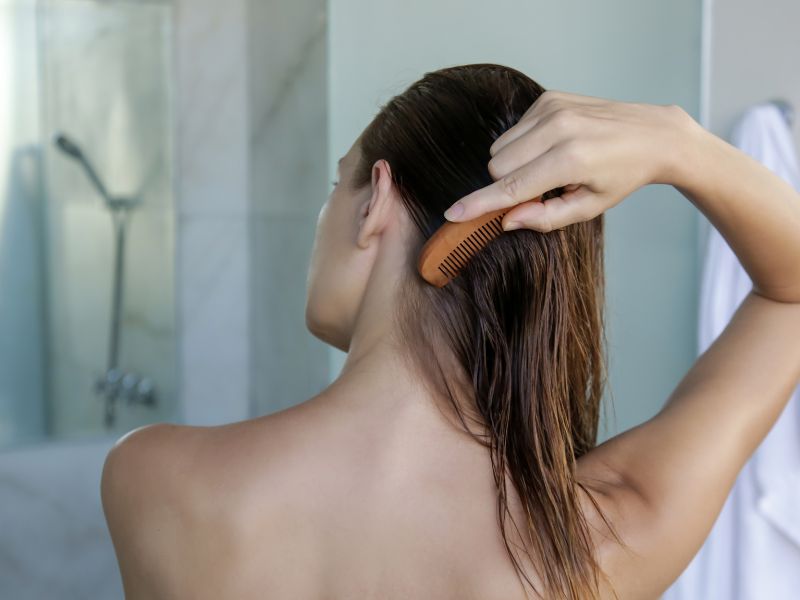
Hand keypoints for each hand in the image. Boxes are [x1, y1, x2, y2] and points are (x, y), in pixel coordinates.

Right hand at [443, 90, 692, 231]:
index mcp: (570, 160)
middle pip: (497, 167)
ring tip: (549, 168)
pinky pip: (513, 131)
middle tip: (541, 190)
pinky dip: (523, 146)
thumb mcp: (589, 207)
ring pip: (500, 148)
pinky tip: (551, 148)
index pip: (511, 187)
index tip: (452, 213)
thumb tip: (507, 220)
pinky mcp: (548, 98)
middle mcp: (558, 129)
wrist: (652, 133)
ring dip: (513, 164)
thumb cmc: (622, 176)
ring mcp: (552, 108)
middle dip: (507, 184)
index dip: (479, 204)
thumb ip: (545, 217)